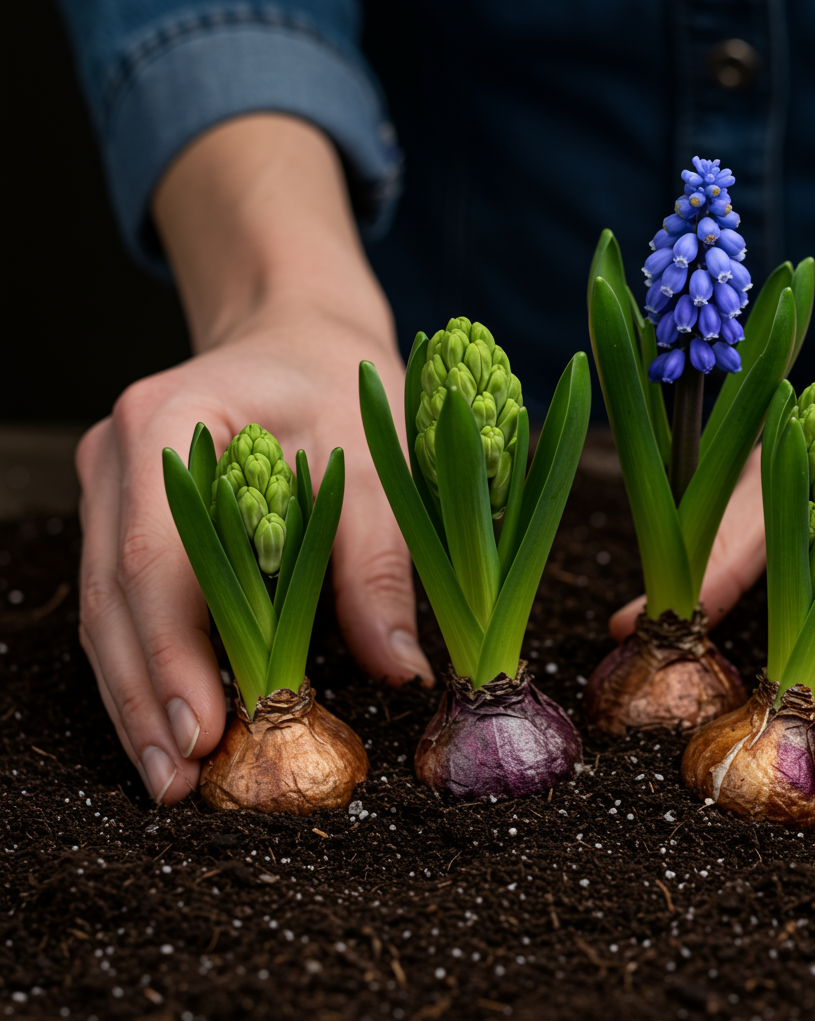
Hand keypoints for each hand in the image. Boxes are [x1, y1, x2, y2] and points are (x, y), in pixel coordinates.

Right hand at [76, 115, 432, 804]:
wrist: (300, 340)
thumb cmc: (342, 387)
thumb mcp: (375, 462)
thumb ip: (379, 564)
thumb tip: (397, 669)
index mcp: (170, 422)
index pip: (155, 555)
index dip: (172, 653)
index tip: (203, 731)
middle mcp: (118, 456)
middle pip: (115, 596)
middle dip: (146, 697)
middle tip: (180, 784)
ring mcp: (109, 486)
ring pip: (107, 610)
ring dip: (138, 695)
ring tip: (171, 776)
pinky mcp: (122, 515)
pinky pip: (124, 602)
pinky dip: (147, 665)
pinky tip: (172, 720)